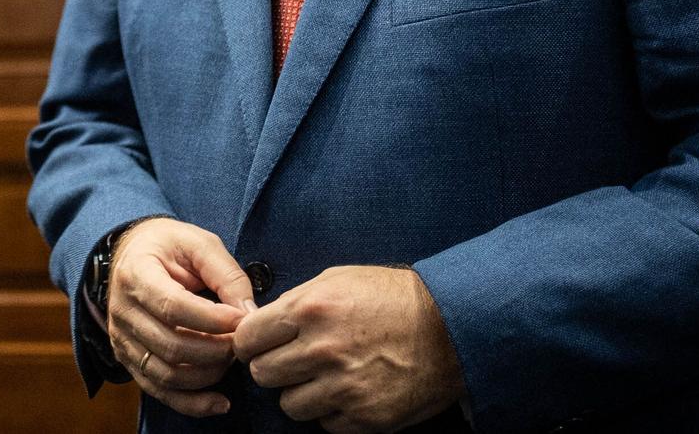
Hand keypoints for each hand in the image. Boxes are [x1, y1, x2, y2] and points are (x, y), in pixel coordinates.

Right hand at [106, 218, 253, 417]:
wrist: (133, 253)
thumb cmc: (169, 246)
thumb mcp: (199, 244)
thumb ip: (227, 276)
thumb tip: (250, 314)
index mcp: (136, 274)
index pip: (173, 306)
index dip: (212, 320)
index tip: (242, 321)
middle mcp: (123, 310)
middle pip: (171, 345)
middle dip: (216, 350)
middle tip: (242, 342)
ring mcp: (122, 339)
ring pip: (167, 374)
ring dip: (208, 375)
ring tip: (232, 359)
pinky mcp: (129, 359)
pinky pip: (159, 391)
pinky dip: (192, 403)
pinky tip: (219, 402)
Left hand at [233, 265, 463, 432]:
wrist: (452, 326)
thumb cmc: (392, 297)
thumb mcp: (337, 280)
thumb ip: (295, 302)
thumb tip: (260, 323)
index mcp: (311, 309)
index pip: (246, 338)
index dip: (250, 342)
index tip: (259, 344)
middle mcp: (323, 350)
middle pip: (262, 374)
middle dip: (272, 367)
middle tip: (291, 360)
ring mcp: (345, 387)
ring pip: (289, 404)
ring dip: (300, 392)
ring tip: (323, 376)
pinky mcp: (366, 416)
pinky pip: (324, 423)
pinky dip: (331, 411)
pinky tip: (348, 390)